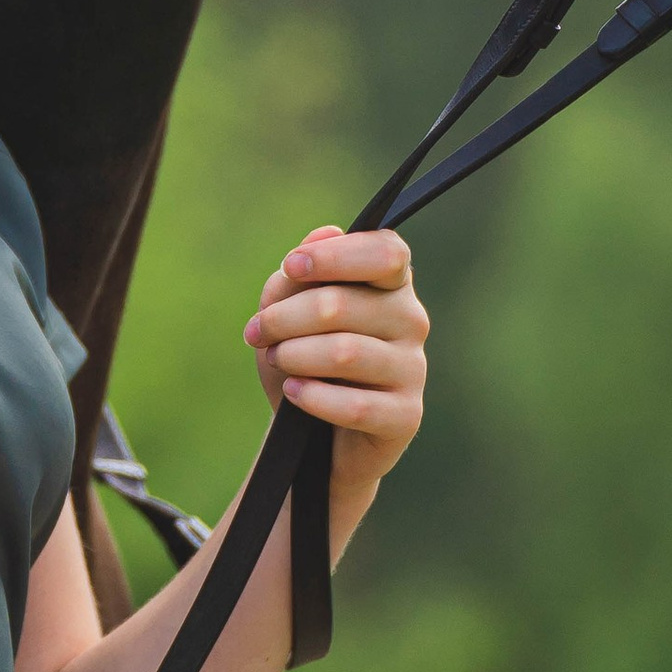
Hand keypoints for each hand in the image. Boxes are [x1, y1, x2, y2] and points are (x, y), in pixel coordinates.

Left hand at [244, 226, 428, 523]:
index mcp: (390, 283)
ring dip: (294, 355)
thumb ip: (299, 276)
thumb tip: (326, 233)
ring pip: (345, 352)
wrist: (316, 438)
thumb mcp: (287, 313)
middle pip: (343, 304)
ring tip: (276, 360)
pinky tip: (293, 392)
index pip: (385, 252)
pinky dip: (313, 397)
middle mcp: (411, 320)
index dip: (336, 256)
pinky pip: (357, 405)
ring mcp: (414, 369)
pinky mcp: (406, 416)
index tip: (292, 267)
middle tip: (256, 332)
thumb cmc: (305, 361)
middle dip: (285, 317)